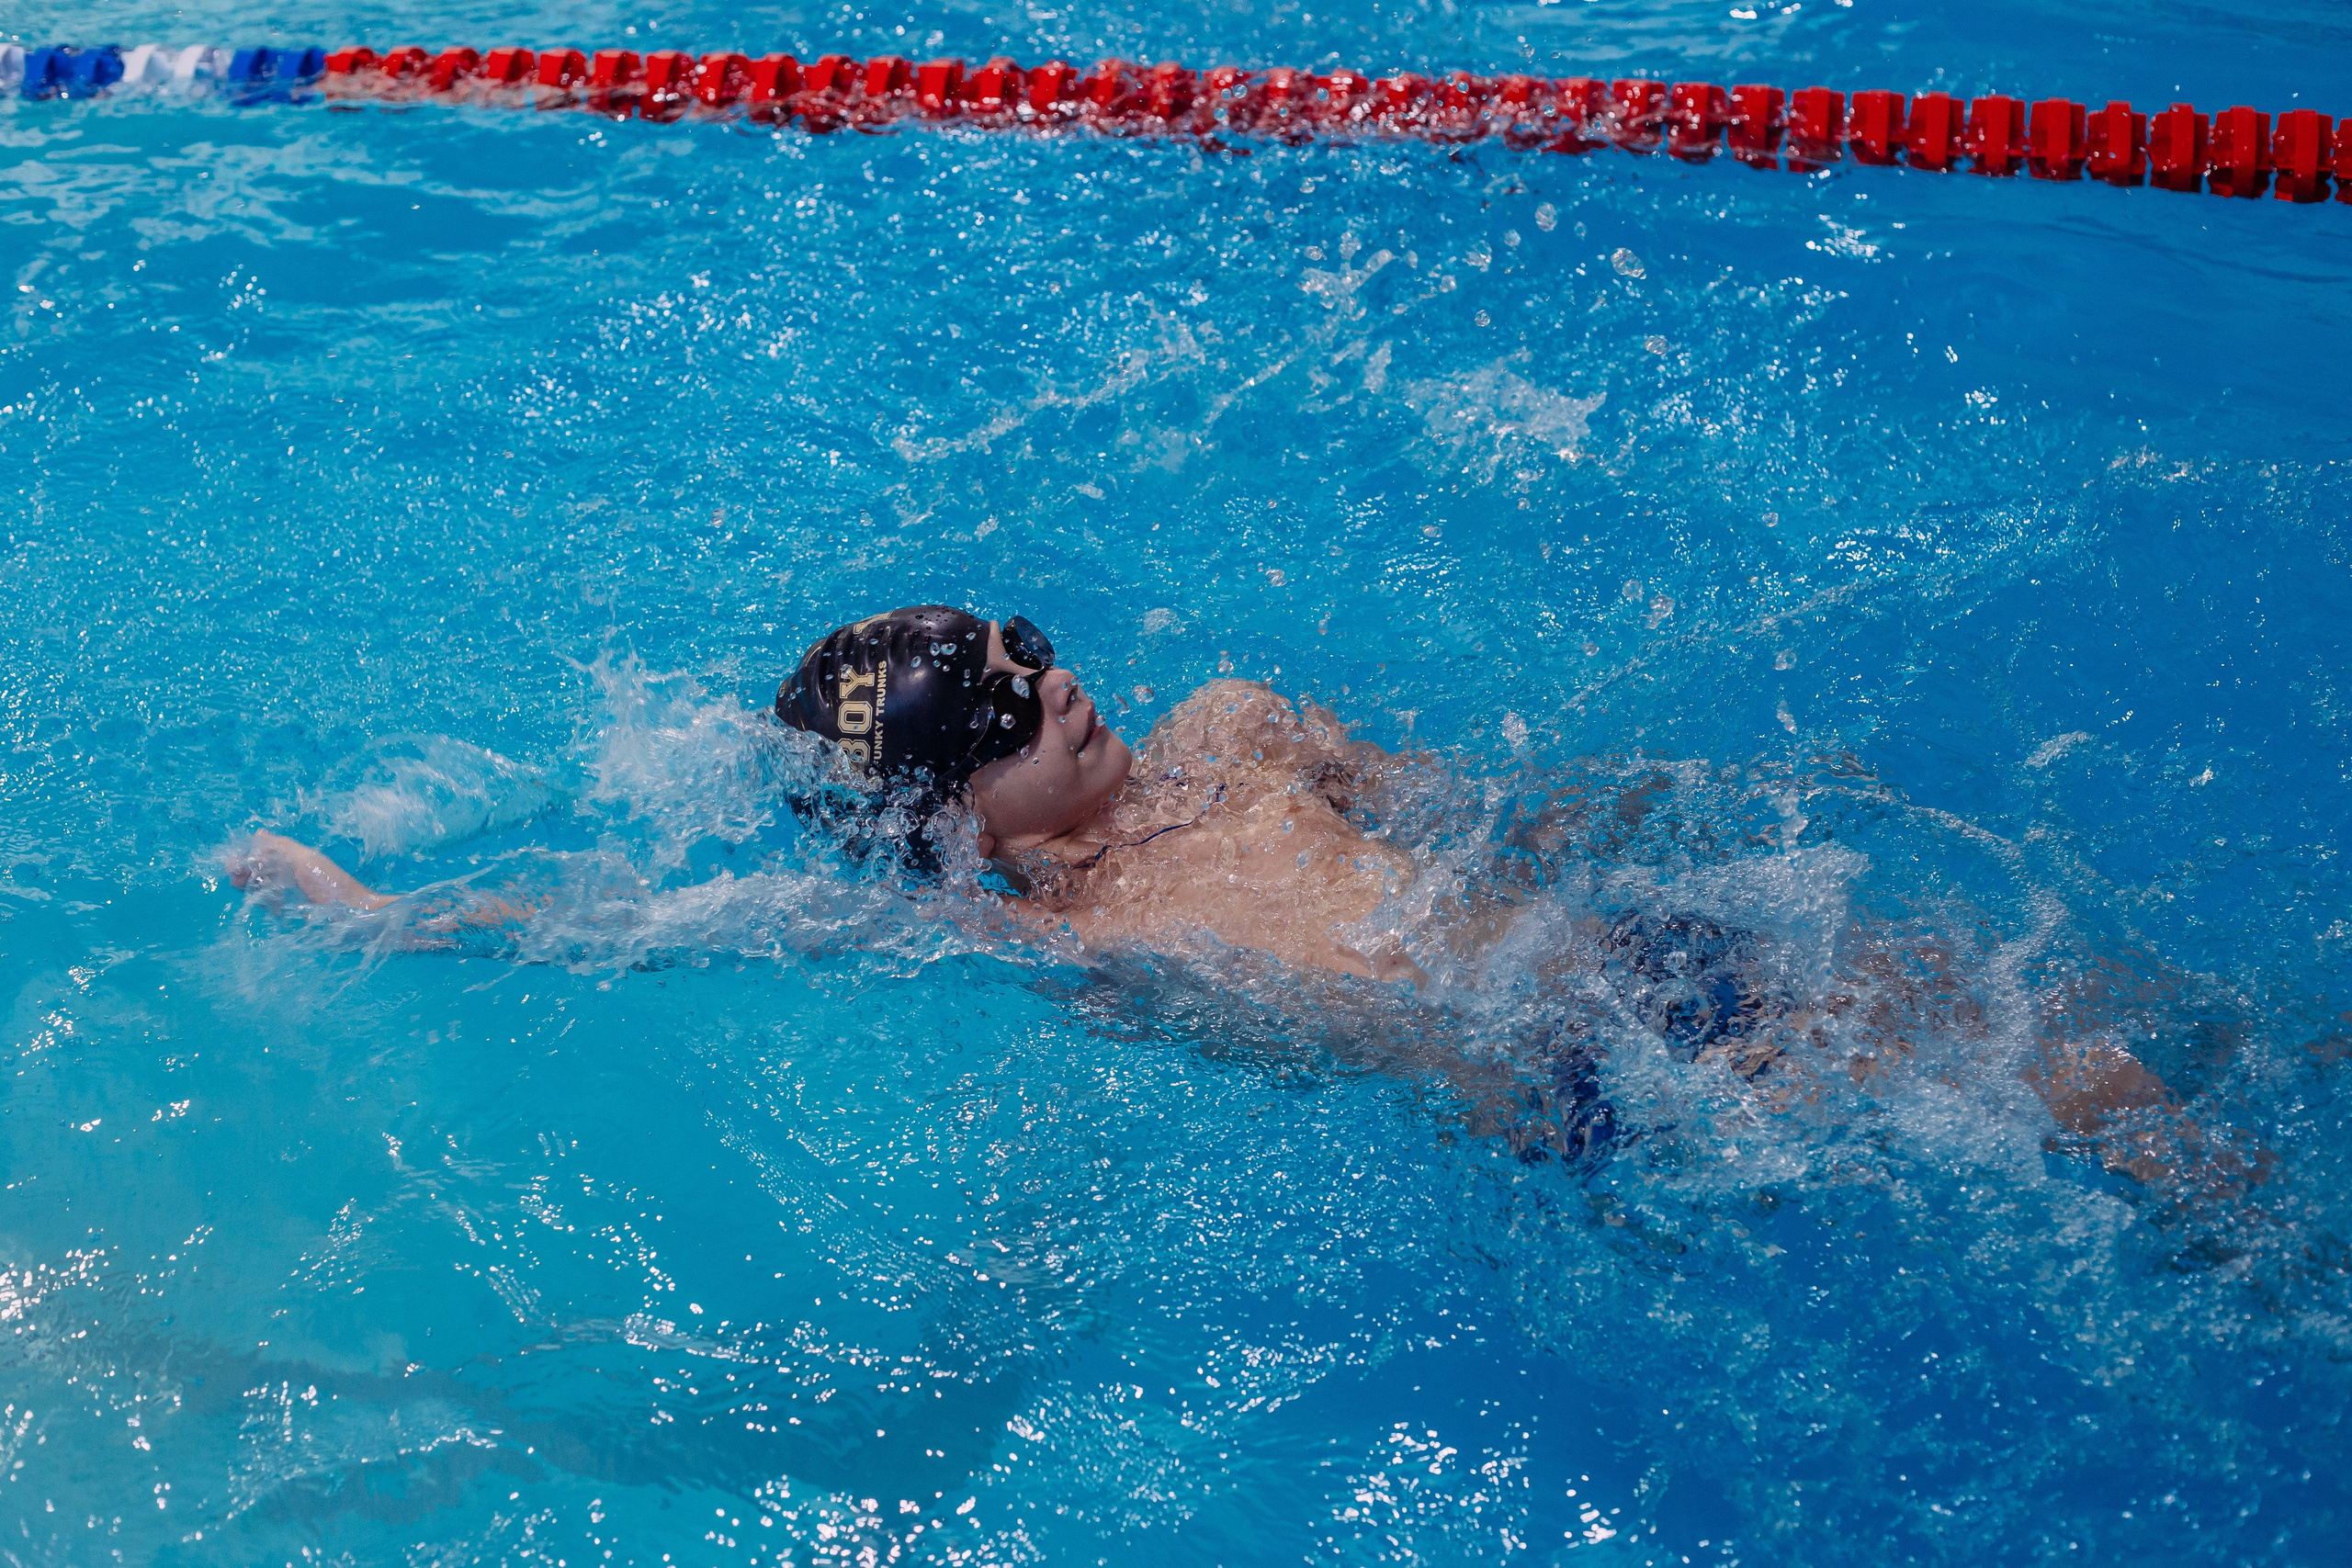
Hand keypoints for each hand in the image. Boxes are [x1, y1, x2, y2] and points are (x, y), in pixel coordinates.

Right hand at [222, 831, 390, 909]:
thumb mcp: (306, 860)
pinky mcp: (293, 916)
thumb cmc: (332, 886)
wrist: (356, 917)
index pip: (263, 855)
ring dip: (251, 888)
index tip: (231, 866)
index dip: (246, 858)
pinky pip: (271, 906)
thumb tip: (258, 833)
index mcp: (296, 861)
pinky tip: (258, 902)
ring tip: (244, 889)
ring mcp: (292, 897)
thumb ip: (282, 847)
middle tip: (235, 881)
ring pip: (262, 889)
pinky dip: (262, 903)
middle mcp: (292, 877)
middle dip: (244, 874)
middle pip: (259, 872)